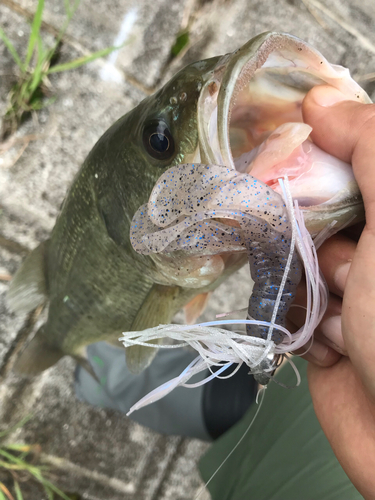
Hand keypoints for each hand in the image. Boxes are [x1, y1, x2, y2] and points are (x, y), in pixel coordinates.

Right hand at [289, 85, 374, 498]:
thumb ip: (373, 150)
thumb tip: (323, 98)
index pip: (352, 157)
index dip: (319, 154)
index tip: (288, 159)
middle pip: (314, 209)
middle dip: (316, 238)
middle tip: (344, 266)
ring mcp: (353, 290)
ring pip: (296, 260)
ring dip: (313, 290)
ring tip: (350, 322)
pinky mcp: (325, 330)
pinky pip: (289, 305)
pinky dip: (303, 323)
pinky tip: (337, 345)